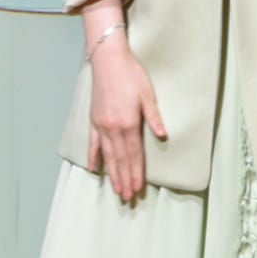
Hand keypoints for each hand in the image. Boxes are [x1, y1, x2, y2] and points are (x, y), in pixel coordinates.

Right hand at [87, 32, 166, 199]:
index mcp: (129, 123)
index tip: (138, 188)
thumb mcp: (147, 94)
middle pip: (120, 159)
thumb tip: (163, 135)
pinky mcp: (94, 120)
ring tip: (116, 190)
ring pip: (107, 156)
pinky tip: (93, 169)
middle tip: (128, 197)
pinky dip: (93, 157)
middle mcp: (113, 128)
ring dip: (112, 174)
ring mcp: (101, 125)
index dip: (137, 173)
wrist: (108, 60)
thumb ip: (153, 117)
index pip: (134, 155)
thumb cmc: (131, 74)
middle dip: (125, 179)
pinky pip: (93, 143)